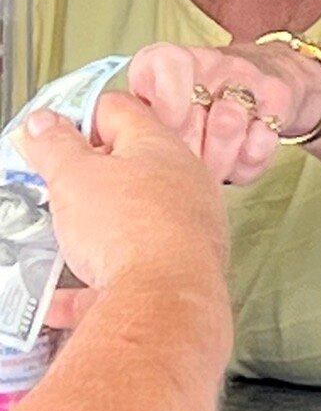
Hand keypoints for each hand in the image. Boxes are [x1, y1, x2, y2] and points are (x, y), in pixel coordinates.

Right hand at [17, 96, 227, 303]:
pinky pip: (127, 271)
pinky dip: (91, 284)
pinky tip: (58, 301)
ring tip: (56, 239)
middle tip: (51, 188)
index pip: (118, 109)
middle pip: (128, 166)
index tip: (49, 136)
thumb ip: (56, 147)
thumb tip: (44, 121)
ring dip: (90, 230)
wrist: (167, 299)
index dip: (78, 116)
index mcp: (159, 146)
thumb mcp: (75, 177)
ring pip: (129, 219)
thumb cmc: (128, 228)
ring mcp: (185, 225)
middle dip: (85, 177)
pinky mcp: (177, 269)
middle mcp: (182, 181)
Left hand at [126, 40, 320, 184]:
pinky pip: (261, 141)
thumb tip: (104, 151)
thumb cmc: (195, 102)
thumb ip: (132, 121)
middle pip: (195, 112)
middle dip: (183, 152)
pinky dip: (246, 164)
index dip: (163, 105)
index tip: (160, 133)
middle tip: (177, 172)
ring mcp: (249, 77)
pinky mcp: (279, 98)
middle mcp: (213, 61)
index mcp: (171, 59)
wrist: (264, 77)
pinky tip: (235, 165)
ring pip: (228, 125)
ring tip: (206, 173)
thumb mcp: (154, 102)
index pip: (167, 65)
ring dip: (215, 161)